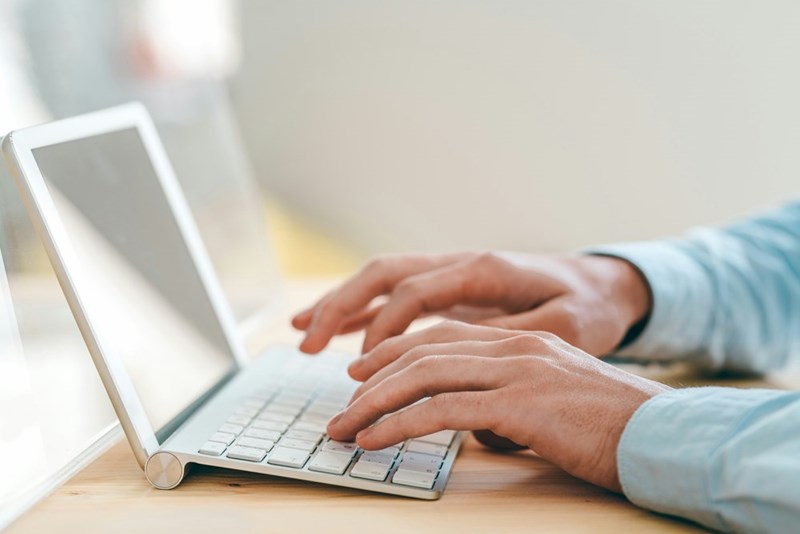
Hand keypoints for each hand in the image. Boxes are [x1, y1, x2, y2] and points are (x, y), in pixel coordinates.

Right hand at [292, 252, 650, 355]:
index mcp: (483, 270)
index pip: (415, 291)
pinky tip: (336, 331)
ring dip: (341, 304)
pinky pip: (396, 296)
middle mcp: (459, 265)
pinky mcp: (452, 292)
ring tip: (300, 333)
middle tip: (305, 342)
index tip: (361, 365)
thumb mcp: (568, 325)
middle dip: (340, 305)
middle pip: (384, 274)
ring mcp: (452, 276)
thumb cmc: (589, 305)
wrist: (604, 284)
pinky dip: (363, 312)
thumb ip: (515, 340)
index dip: (382, 326)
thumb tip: (465, 364)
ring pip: (382, 281)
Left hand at [327, 322, 670, 491]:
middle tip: (342, 405)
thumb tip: (477, 427)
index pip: (442, 336)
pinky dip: (399, 423)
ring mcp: (515, 371)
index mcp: (521, 341)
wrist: (663, 434)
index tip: (362, 373)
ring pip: (424, 376)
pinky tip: (375, 439)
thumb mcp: (555, 400)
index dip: (396, 352)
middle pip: (423, 352)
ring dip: (374, 403)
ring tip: (345, 428)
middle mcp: (514, 347)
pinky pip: (441, 410)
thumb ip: (511, 401)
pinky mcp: (518, 403)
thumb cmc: (611, 425)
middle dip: (373, 380)